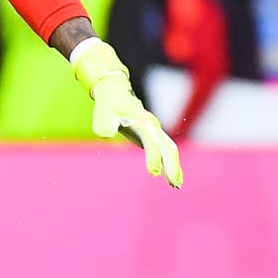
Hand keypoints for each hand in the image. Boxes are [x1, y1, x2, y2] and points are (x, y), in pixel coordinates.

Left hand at [72, 39, 182, 187]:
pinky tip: (172, 180)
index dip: (153, 157)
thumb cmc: (108, 104)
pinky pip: (166, 151)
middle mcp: (152, 125)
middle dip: (172, 165)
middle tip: (174, 184)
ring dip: (174, 167)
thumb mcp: (101, 112)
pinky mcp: (153, 136)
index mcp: (142, 120)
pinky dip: (170, 164)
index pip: (151, 141)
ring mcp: (155, 130)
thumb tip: (110, 132)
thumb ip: (104, 124)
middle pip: (168, 147)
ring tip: (176, 185)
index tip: (152, 173)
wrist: (116, 92)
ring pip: (170, 149)